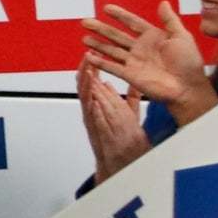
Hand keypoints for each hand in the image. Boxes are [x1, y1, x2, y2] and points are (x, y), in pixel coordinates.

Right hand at [79, 59, 151, 182]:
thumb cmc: (124, 141)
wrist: (122, 162)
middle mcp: (95, 112)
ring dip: (85, 86)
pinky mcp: (95, 132)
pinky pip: (91, 118)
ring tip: (86, 72)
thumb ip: (131, 99)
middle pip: (87, 87)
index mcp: (102, 106)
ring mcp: (93, 121)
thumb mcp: (130, 114)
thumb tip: (132, 84)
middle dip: (86, 72)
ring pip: (86, 99)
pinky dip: (90, 109)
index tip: (92, 54)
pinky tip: (90, 99)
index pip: (95, 83)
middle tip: (86, 57)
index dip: (93, 69)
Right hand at [83, 2, 215, 122]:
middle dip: (101, 28)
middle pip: (116, 36)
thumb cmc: (189, 63)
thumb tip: (163, 2)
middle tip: (85, 21)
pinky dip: (100, 63)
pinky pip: (112, 67)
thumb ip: (170, 20)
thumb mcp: (182, 36)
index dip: (120, 15)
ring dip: (98, 44)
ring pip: (111, 50)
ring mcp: (134, 62)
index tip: (107, 8)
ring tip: (84, 38)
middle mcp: (141, 49)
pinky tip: (89, 57)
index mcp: (153, 37)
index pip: (132, 22)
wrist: (187, 88)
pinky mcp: (130, 75)